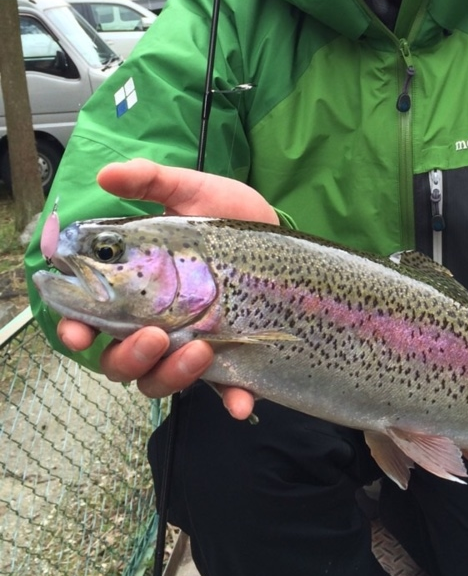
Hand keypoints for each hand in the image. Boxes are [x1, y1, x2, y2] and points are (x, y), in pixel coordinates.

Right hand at [56, 158, 278, 419]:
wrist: (284, 239)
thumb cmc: (230, 219)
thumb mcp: (194, 193)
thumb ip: (152, 182)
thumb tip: (107, 174)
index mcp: (135, 291)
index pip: (90, 318)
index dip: (74, 329)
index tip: (76, 333)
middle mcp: (156, 326)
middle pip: (118, 361)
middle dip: (127, 357)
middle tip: (153, 336)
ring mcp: (192, 348)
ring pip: (159, 382)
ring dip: (172, 375)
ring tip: (201, 350)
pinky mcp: (232, 363)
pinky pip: (225, 394)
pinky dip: (230, 400)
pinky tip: (239, 400)